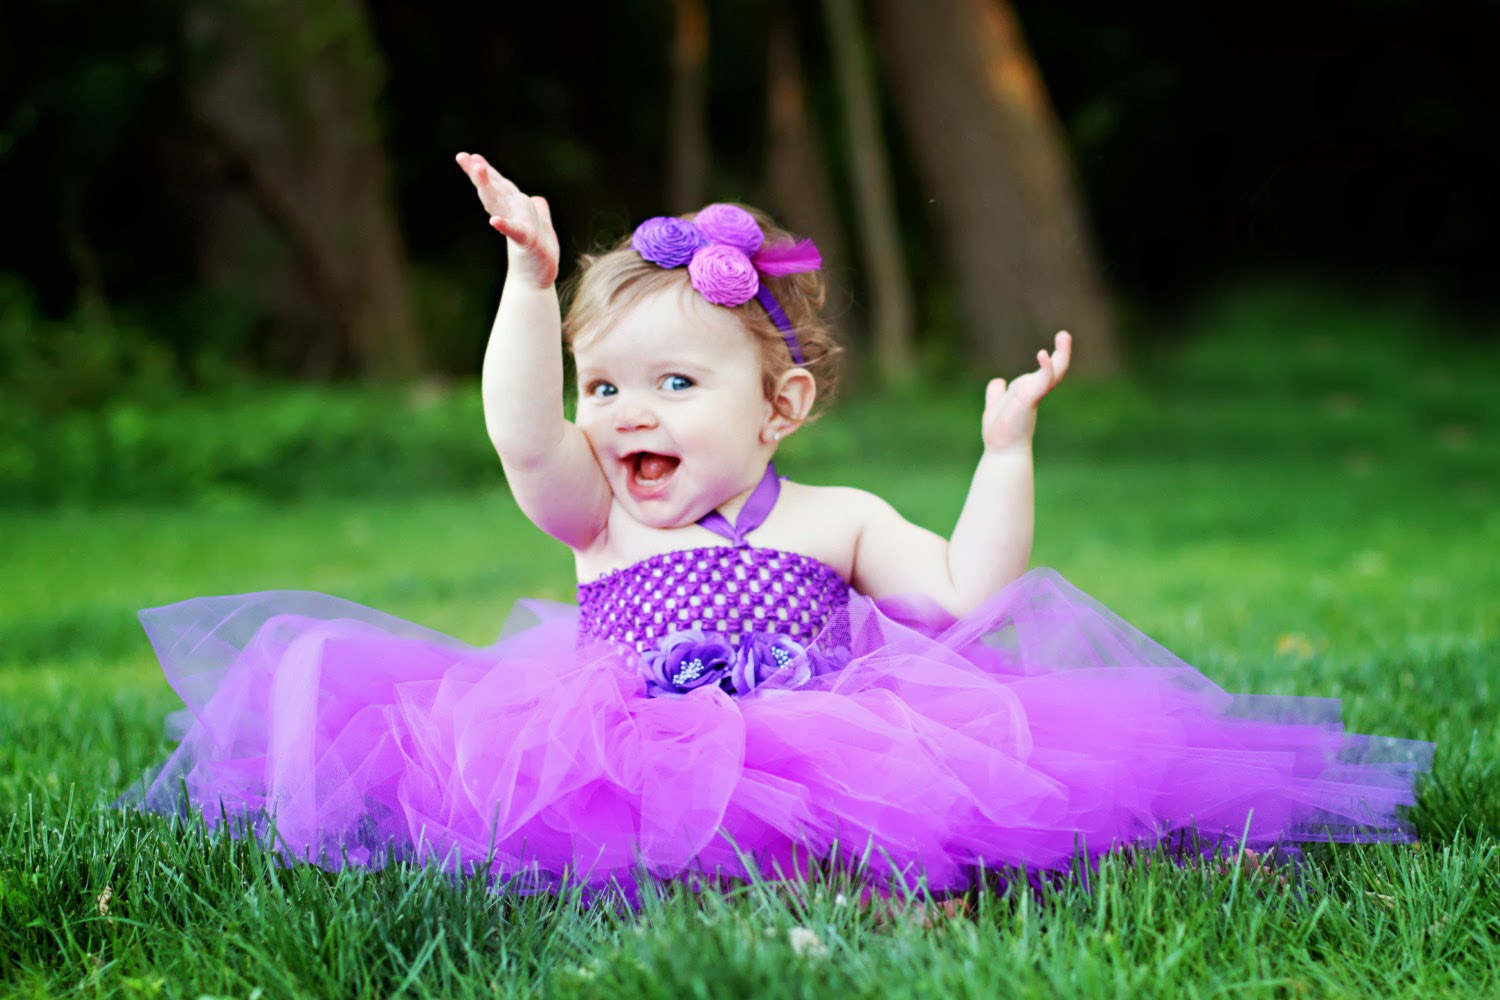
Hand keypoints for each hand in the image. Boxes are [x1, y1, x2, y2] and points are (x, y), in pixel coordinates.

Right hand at [455, 152, 559, 287]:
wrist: (538, 281)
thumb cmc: (537, 255)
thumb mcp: (541, 226)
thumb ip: (538, 211)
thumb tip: (536, 198)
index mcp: (515, 208)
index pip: (498, 185)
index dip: (485, 170)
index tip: (469, 156)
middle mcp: (512, 214)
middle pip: (494, 190)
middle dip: (480, 173)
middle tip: (463, 157)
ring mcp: (518, 226)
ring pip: (501, 202)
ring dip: (489, 186)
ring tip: (479, 170)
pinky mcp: (527, 241)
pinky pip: (515, 231)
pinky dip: (505, 225)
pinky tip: (494, 221)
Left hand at [980, 331, 1071, 452]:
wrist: (1001, 450)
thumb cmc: (1000, 432)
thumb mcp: (995, 406)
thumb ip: (996, 393)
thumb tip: (997, 382)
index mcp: (1028, 390)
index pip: (1046, 371)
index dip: (1053, 357)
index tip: (1058, 340)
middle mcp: (1034, 391)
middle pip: (1056, 369)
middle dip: (1063, 352)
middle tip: (1064, 334)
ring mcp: (1033, 395)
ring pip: (1054, 372)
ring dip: (1062, 355)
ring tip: (1063, 336)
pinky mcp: (1029, 400)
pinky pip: (1041, 381)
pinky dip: (1045, 368)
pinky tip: (1043, 354)